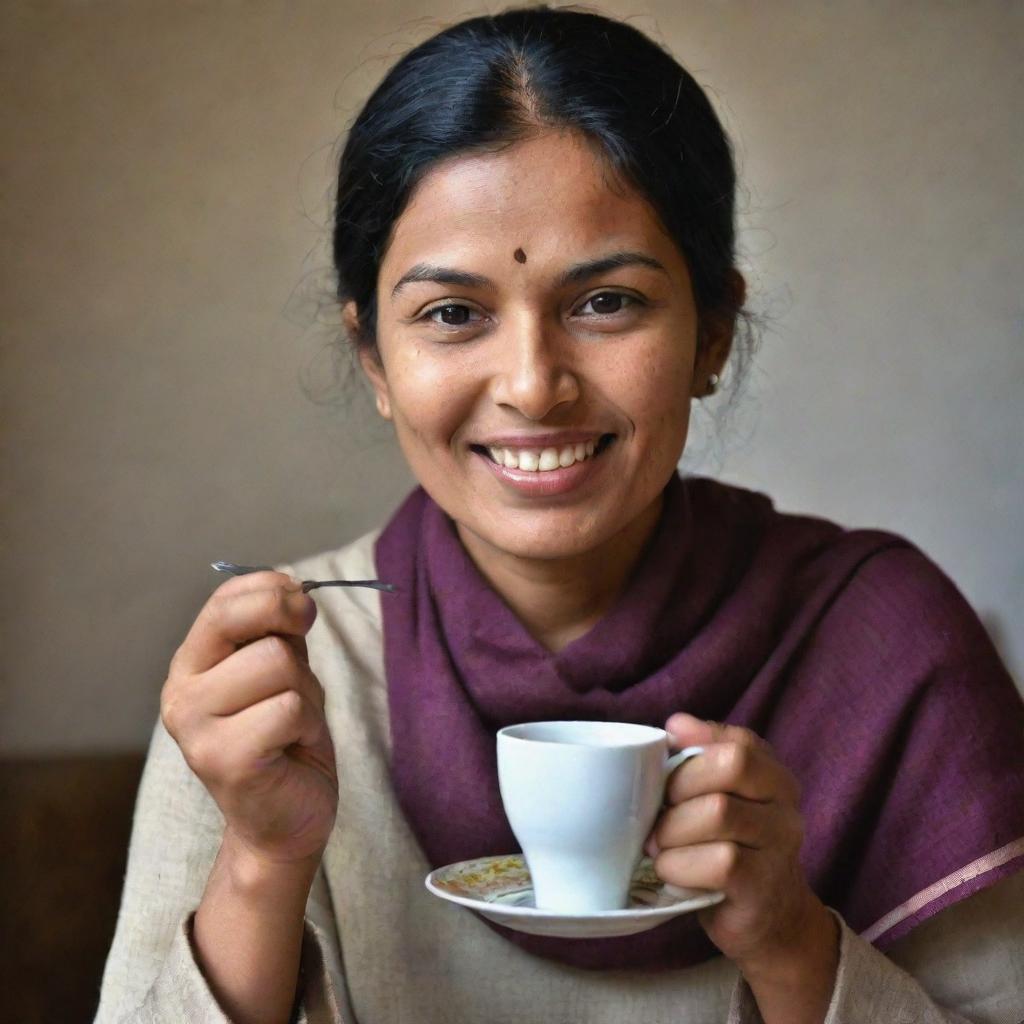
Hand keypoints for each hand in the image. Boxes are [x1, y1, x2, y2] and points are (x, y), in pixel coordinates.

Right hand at [161, 571, 337, 867]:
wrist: (284, 820)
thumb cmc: (285, 738)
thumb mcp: (283, 670)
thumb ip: (277, 629)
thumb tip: (291, 587)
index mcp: (192, 663)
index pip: (225, 601)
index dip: (273, 592)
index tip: (300, 610)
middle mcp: (180, 692)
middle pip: (258, 629)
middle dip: (295, 649)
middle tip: (297, 683)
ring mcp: (194, 728)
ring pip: (277, 664)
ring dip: (304, 693)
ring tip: (290, 724)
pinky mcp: (222, 760)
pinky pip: (289, 709)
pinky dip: (307, 725)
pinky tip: (290, 748)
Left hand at [648, 714, 837, 983]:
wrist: (768, 919)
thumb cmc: (729, 846)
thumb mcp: (719, 796)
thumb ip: (702, 756)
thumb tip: (676, 724)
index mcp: (773, 777)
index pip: (738, 741)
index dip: (695, 745)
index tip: (666, 760)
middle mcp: (786, 807)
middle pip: (730, 766)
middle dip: (680, 784)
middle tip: (658, 811)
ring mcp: (780, 848)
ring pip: (719, 812)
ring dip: (673, 829)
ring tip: (660, 845)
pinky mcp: (762, 888)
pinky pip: (719, 862)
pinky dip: (680, 864)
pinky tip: (671, 871)